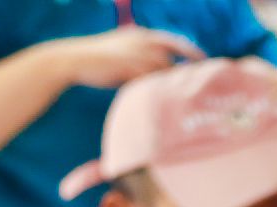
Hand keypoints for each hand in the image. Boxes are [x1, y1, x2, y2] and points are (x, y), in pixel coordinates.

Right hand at [55, 26, 202, 90]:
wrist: (74, 59)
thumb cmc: (96, 59)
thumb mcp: (121, 50)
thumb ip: (139, 58)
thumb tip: (153, 72)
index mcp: (141, 35)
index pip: (173, 41)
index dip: (190, 51)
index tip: (202, 61)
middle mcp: (143, 42)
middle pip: (173, 58)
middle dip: (185, 71)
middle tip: (199, 85)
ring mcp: (138, 54)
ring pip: (164, 71)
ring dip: (172, 84)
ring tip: (180, 99)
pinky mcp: (131, 68)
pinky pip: (151, 81)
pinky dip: (158, 90)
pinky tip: (162, 101)